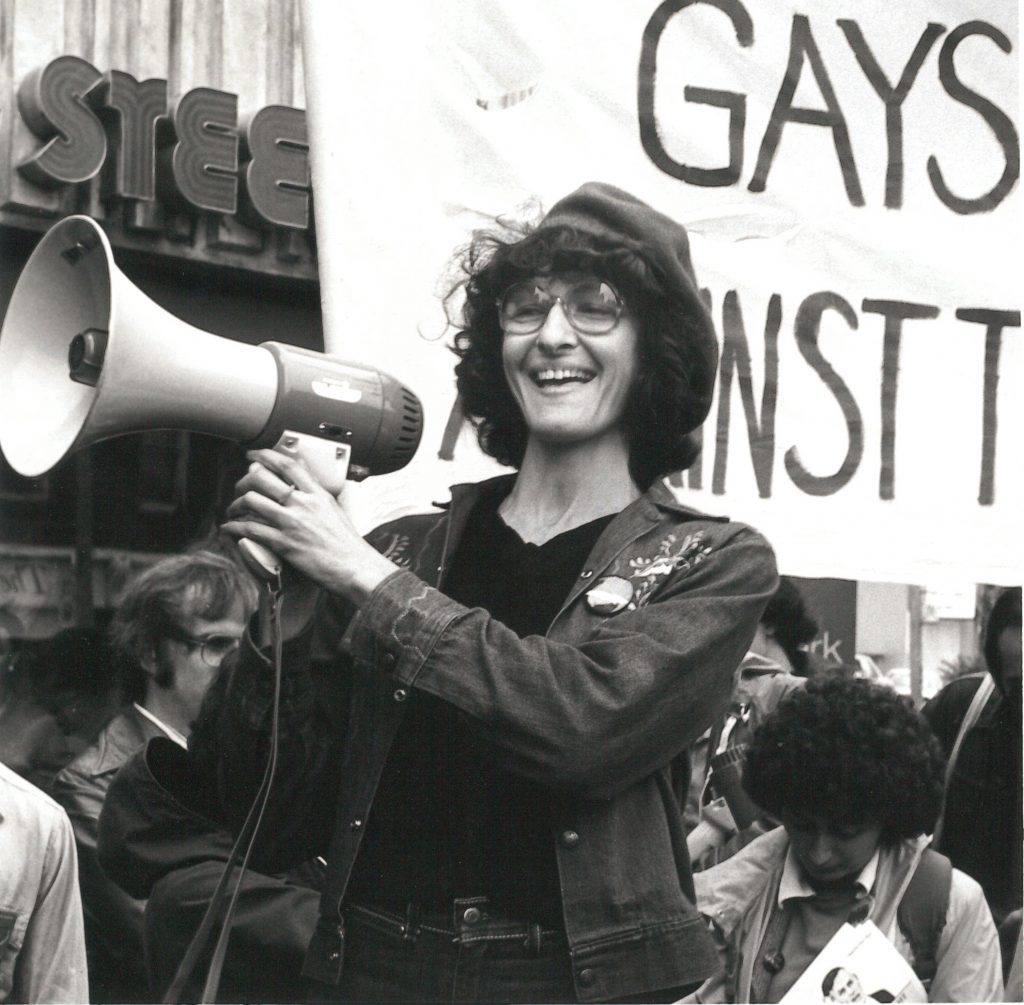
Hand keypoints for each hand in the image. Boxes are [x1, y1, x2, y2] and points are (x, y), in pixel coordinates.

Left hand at [222, 448, 397, 606]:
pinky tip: (229, 529)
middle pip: (263, 478)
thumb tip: (304, 475)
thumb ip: (317, 491)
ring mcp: (292, 523)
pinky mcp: (284, 543)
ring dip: (236, 504)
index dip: (266, 455)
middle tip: (240, 487)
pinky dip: (234, 528)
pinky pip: (251, 529)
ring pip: (252, 501)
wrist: (354, 567)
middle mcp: (303, 504)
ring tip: (233, 510)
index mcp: (317, 494)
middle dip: (244, 480)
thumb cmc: (347, 543)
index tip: (253, 455)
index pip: (288, 465)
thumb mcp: (335, 508)